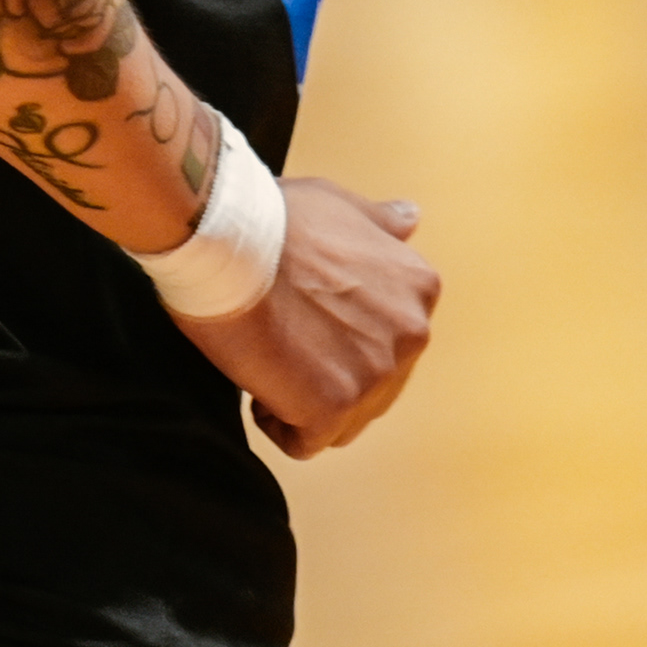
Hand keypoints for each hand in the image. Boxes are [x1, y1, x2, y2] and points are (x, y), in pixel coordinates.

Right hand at [174, 176, 438, 456]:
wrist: (227, 240)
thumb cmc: (274, 219)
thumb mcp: (341, 205)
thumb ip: (380, 224)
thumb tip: (409, 218)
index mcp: (418, 286)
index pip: (388, 340)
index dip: (337, 335)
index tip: (302, 313)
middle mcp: (412, 333)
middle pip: (370, 387)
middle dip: (326, 372)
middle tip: (282, 336)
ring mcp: (378, 374)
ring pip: (340, 420)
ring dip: (302, 400)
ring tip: (269, 356)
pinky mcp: (335, 407)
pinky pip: (304, 442)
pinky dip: (276, 421)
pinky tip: (257, 378)